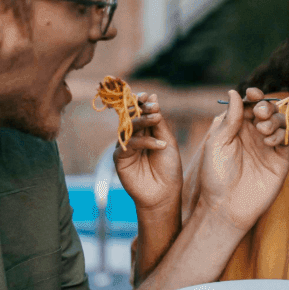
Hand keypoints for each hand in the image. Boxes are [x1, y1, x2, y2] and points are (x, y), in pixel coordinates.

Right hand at [115, 93, 181, 212]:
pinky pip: (128, 145)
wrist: (165, 193)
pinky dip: (144, 142)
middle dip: (142, 109)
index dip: (141, 102)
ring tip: (157, 119)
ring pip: (128, 128)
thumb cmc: (168, 168)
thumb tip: (153, 96)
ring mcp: (125, 147)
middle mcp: (133, 136)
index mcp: (144, 130)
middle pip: (132, 117)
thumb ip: (159, 122)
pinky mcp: (120, 159)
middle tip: (153, 106)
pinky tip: (160, 145)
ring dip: (143, 121)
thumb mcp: (167, 141)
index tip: (147, 96)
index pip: (139, 112)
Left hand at [197, 90, 288, 232]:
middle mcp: (253, 134)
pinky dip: (281, 134)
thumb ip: (229, 118)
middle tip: (259, 114)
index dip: (253, 96)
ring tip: (262, 130)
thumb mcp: (217, 142)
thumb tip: (235, 92)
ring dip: (273, 119)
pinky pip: (287, 138)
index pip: (249, 105)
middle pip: (268, 110)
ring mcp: (268, 146)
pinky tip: (268, 142)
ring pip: (280, 121)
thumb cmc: (215, 175)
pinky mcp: (280, 160)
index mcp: (236, 127)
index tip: (252, 93)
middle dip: (266, 106)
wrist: (226, 206)